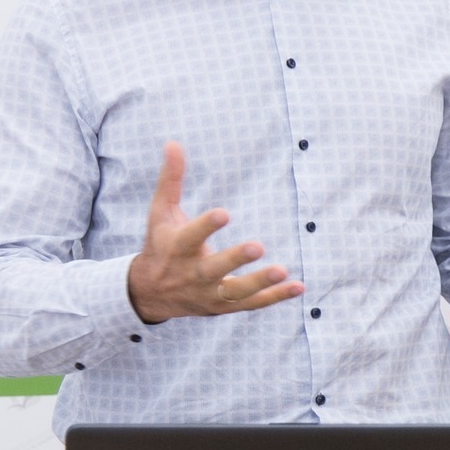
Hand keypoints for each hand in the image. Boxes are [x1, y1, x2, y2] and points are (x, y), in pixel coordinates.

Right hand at [127, 142, 305, 324]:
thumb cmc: (160, 243)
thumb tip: (173, 142)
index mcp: (177, 247)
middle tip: (258, 245)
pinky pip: (252, 304)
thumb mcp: (160, 212)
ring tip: (282, 270)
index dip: (206, 226)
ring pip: (235, 291)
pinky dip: (275, 297)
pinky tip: (298, 286)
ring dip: (259, 282)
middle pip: (214, 269)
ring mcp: (208, 293)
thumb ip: (171, 180)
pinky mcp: (223, 307)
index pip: (191, 236)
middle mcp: (192, 273)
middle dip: (235, 259)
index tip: (224, 213)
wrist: (150, 293)